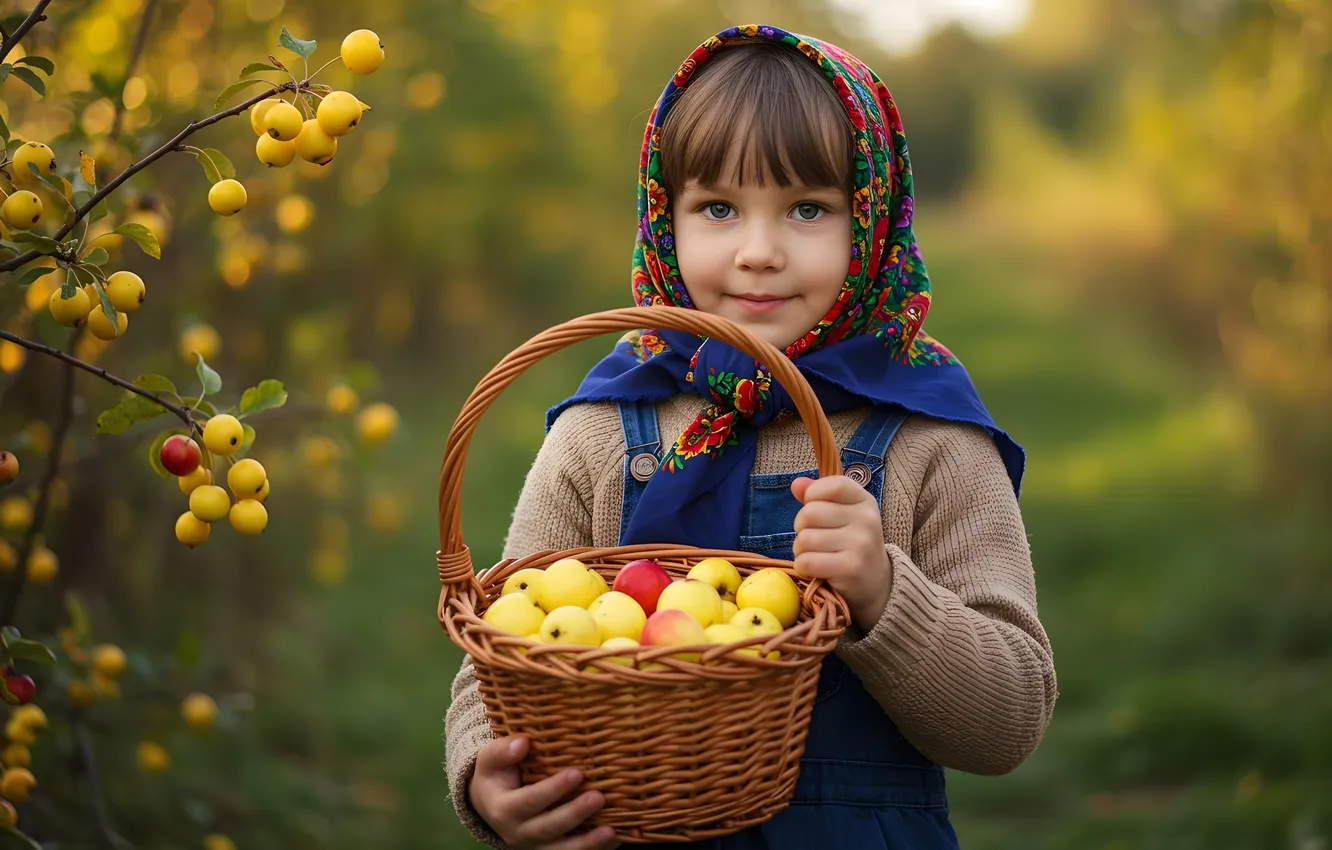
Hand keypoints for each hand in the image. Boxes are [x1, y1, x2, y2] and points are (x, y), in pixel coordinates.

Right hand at [468, 736, 619, 849]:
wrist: (491, 805)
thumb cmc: (496, 775)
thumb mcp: (491, 760)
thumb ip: (502, 751)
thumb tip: (523, 742)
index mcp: (503, 810)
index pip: (529, 801)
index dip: (553, 789)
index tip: (577, 773)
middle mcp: (518, 833)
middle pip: (549, 828)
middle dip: (574, 814)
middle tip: (599, 797)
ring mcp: (535, 847)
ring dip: (587, 843)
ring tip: (611, 831)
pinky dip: (593, 849)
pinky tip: (614, 839)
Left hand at [791, 475, 892, 632]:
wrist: (875, 583)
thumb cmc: (852, 544)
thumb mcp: (842, 515)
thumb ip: (818, 496)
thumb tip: (796, 484)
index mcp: (865, 502)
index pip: (832, 485)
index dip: (813, 494)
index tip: (814, 507)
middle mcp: (867, 520)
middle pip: (809, 513)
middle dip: (801, 528)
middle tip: (813, 539)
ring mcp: (861, 544)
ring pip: (804, 539)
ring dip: (800, 550)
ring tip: (815, 555)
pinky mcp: (851, 568)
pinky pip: (807, 561)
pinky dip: (802, 567)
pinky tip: (814, 569)